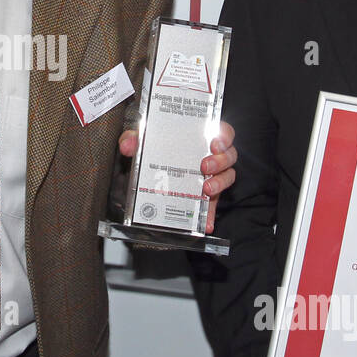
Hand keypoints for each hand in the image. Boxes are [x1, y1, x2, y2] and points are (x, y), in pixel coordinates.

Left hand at [117, 120, 236, 227]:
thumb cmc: (155, 147)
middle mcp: (211, 155)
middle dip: (220, 160)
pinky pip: (213, 205)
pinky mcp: (206, 196)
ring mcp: (212, 176)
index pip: (222, 131)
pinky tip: (206, 224)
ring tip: (207, 190)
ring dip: (220, 183)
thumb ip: (134, 139)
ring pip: (227, 177)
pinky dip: (210, 215)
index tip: (214, 142)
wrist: (150, 168)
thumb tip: (127, 145)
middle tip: (205, 166)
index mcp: (200, 137)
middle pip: (228, 155)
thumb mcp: (143, 140)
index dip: (223, 136)